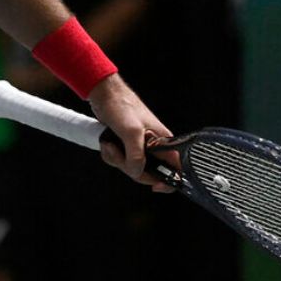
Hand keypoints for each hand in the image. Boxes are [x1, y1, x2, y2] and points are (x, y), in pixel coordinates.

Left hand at [87, 73, 176, 192]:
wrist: (104, 95)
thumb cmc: (122, 106)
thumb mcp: (131, 132)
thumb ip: (136, 156)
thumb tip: (137, 172)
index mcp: (164, 142)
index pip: (176, 168)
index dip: (169, 181)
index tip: (155, 186)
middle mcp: (154, 146)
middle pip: (148, 173)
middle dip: (130, 167)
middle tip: (122, 155)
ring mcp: (140, 147)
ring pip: (131, 168)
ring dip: (117, 159)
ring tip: (112, 144)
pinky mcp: (127, 146)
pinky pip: (121, 161)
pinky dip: (112, 155)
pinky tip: (108, 143)